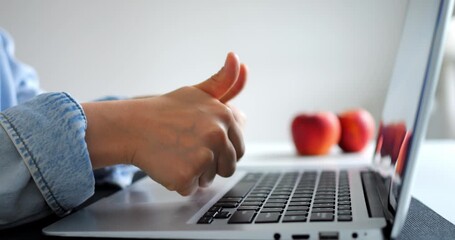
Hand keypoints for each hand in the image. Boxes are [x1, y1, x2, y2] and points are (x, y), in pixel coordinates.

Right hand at [82, 52, 247, 195]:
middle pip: (229, 165)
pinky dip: (179, 182)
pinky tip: (167, 163)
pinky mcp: (186, 175)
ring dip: (195, 173)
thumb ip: (225, 81)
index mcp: (225, 115)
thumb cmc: (166, 111)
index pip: (239, 146)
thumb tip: (238, 59)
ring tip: (177, 153)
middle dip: (211, 162)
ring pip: (210, 178)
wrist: (132, 126)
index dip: (221, 146)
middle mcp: (218, 135)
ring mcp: (203, 156)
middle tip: (187, 147)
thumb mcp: (198, 92)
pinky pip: (191, 188)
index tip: (200, 136)